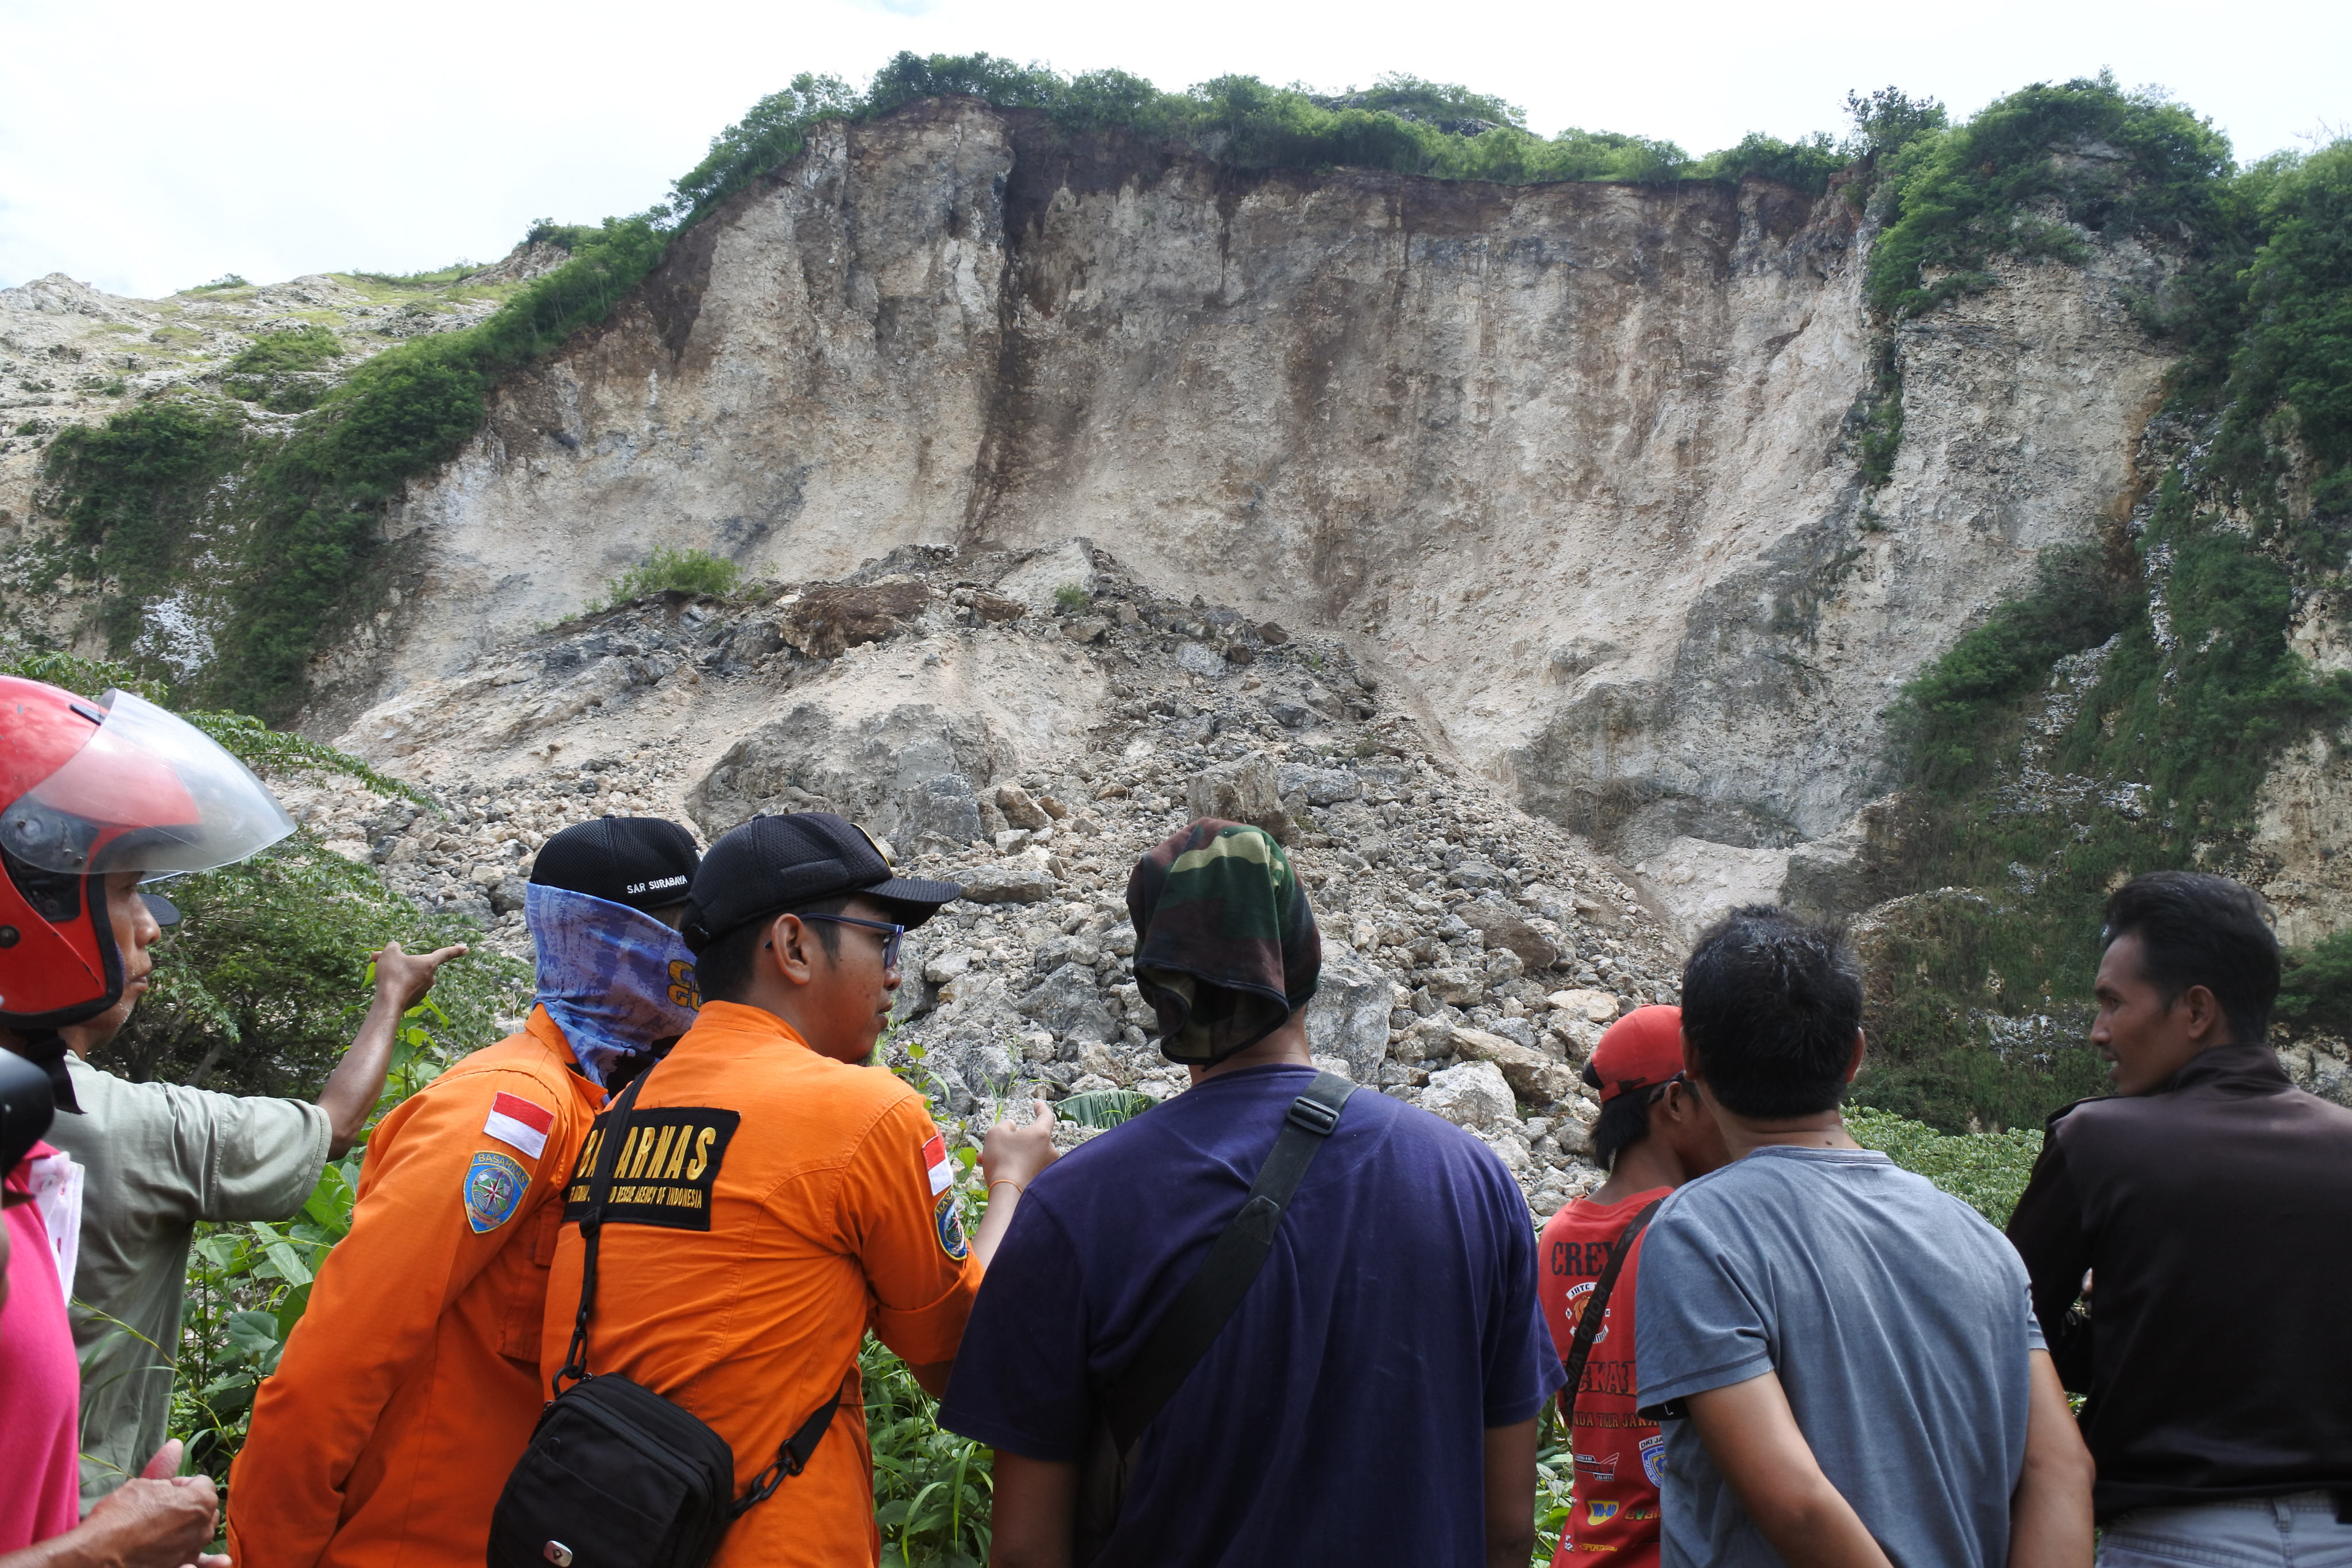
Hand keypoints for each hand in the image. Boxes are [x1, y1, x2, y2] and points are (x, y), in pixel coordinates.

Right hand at [75, 1473, 218, 1567]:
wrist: (98, 1554)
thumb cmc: (119, 1515)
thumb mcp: (141, 1484)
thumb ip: (164, 1467)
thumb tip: (176, 1445)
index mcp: (201, 1500)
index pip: (201, 1484)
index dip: (180, 1484)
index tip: (160, 1490)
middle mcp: (205, 1527)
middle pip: (204, 1509)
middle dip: (188, 1506)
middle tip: (159, 1508)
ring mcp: (194, 1550)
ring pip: (200, 1533)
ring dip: (190, 1529)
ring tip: (166, 1529)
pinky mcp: (180, 1566)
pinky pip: (200, 1563)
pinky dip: (209, 1562)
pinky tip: (221, 1562)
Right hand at [371, 940, 467, 1011]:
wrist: (389, 1002)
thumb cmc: (392, 974)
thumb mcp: (390, 953)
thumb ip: (394, 946)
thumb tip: (394, 948)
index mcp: (429, 963)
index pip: (444, 953)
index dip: (455, 950)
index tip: (466, 949)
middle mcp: (429, 977)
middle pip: (415, 964)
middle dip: (398, 960)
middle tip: (378, 957)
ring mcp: (423, 990)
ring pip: (408, 976)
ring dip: (395, 971)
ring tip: (378, 971)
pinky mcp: (414, 1000)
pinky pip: (406, 987)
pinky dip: (396, 984)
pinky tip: (384, 985)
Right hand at [979, 1100, 1057, 1191]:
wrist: (1009, 1194)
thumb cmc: (1002, 1159)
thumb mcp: (996, 1133)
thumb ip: (1005, 1125)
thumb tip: (1013, 1127)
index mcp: (1041, 1134)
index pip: (1047, 1116)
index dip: (1041, 1109)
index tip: (1037, 1105)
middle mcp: (1049, 1150)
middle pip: (1031, 1140)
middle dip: (1011, 1141)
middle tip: (992, 1146)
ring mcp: (1047, 1167)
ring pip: (1025, 1156)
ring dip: (1008, 1156)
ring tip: (986, 1160)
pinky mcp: (1042, 1182)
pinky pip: (1026, 1169)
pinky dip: (1013, 1168)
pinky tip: (995, 1173)